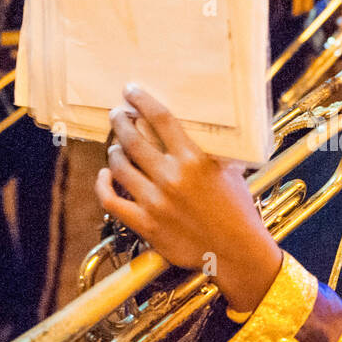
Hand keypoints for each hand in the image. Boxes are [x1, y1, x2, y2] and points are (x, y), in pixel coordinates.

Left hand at [94, 84, 283, 312]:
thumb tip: (203, 125)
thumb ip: (213, 148)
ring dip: (114, 150)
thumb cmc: (238, 210)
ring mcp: (156, 203)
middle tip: (118, 114)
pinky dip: (103, 184)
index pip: (161, 119)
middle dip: (121, 121)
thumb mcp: (231, 170)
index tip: (131, 90)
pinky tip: (105, 175)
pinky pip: (111, 200)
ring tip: (116, 145)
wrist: (236, 251)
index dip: (142, 100)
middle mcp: (172, 178)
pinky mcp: (146, 225)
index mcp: (194, 160)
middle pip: (133, 139)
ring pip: (119, 166)